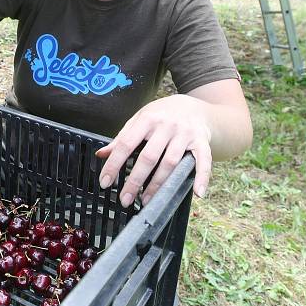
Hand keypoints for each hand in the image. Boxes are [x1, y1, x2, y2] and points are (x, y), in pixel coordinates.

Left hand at [95, 94, 211, 206]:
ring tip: (146, 200)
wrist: (193, 106)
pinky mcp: (202, 142)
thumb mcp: (140, 119)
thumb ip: (122, 137)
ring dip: (158, 184)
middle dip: (135, 180)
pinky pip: (204, 161)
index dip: (114, 164)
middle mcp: (166, 126)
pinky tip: (197, 193)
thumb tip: (101, 154)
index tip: (105, 182)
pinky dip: (202, 177)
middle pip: (149, 157)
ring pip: (171, 162)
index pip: (126, 144)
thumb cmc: (161, 115)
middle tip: (125, 199)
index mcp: (147, 119)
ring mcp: (185, 134)